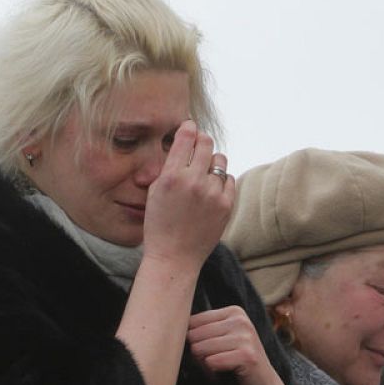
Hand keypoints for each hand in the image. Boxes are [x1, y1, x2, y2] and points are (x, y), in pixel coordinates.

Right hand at [139, 121, 234, 269]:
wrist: (174, 257)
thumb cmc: (159, 225)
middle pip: (207, 143)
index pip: (186, 136)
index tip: (189, 127)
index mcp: (171, 176)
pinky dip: (221, 182)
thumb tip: (184, 142)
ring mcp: (213, 193)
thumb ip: (169, 167)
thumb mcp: (154, 192)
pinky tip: (210, 192)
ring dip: (212, 163)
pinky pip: (229, 180)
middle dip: (202, 141)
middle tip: (198, 145)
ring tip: (203, 175)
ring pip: (220, 160)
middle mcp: (194, 182)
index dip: (188, 127)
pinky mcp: (226, 205)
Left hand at [187, 306, 297, 384]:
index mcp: (233, 312)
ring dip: (206, 365)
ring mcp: (245, 336)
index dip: (194, 343)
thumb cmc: (236, 367)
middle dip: (199, 355)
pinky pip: (210, 362)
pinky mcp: (247, 355)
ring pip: (199, 349)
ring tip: (223, 369)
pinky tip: (229, 375)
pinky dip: (213, 374)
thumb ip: (200, 332)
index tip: (212, 352)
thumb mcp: (219, 343)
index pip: (191, 322)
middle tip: (218, 363)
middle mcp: (240, 319)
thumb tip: (170, 330)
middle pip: (193, 335)